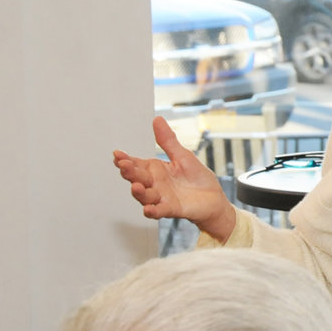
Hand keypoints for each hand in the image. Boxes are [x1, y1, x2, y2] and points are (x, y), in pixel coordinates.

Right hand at [112, 116, 236, 241]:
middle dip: (129, 172)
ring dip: (139, 192)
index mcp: (155, 170)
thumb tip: (157, 119)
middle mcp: (154, 184)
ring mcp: (162, 197)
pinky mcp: (172, 209)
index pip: (136, 163)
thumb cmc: (197, 178)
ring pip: (145, 196)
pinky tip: (148, 209)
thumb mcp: (182, 156)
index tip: (117, 154)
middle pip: (137, 178)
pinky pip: (159, 211)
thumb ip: (168, 141)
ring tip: (135, 186)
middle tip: (123, 165)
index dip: (125, 160)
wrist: (214, 198)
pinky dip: (153, 211)